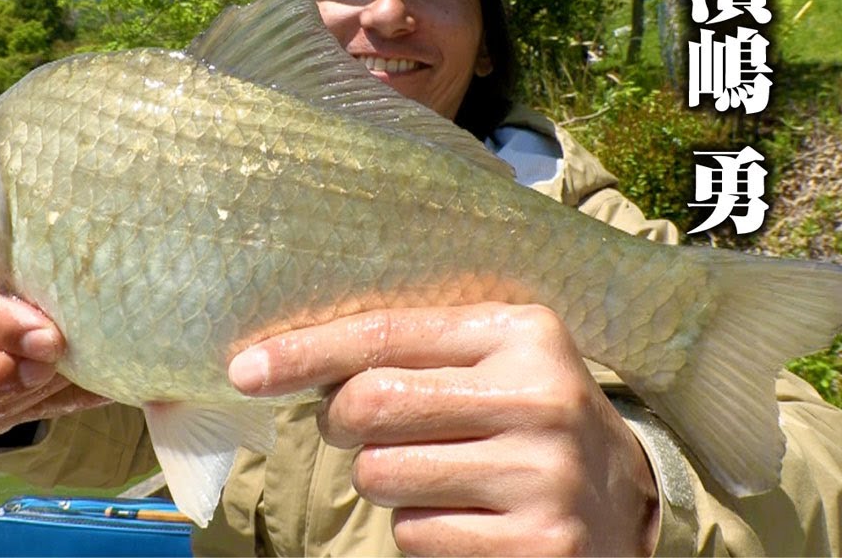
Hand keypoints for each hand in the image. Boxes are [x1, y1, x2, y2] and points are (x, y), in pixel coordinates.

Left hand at [228, 303, 659, 555]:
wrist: (624, 505)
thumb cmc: (521, 421)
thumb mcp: (487, 364)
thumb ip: (407, 351)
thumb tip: (280, 361)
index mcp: (521, 333)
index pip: (383, 336)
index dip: (303, 353)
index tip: (245, 370)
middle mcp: (539, 398)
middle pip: (369, 405)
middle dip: (342, 424)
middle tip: (362, 431)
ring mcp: (542, 476)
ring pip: (380, 476)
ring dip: (384, 481)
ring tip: (436, 473)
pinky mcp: (538, 546)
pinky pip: (414, 534)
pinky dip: (420, 529)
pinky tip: (469, 517)